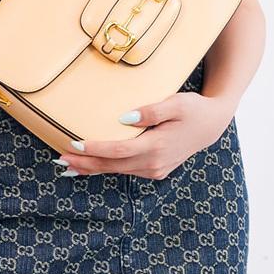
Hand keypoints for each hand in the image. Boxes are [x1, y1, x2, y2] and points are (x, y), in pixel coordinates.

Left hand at [54, 91, 235, 178]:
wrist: (213, 124)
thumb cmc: (193, 109)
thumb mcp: (176, 103)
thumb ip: (150, 111)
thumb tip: (124, 118)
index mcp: (157, 147)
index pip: (118, 150)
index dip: (95, 148)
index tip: (74, 143)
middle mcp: (154, 164)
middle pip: (112, 166)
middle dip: (85, 163)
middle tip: (60, 160)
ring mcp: (155, 170)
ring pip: (117, 171)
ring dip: (92, 168)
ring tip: (68, 165)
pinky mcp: (156, 170)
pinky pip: (125, 171)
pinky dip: (107, 168)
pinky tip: (92, 166)